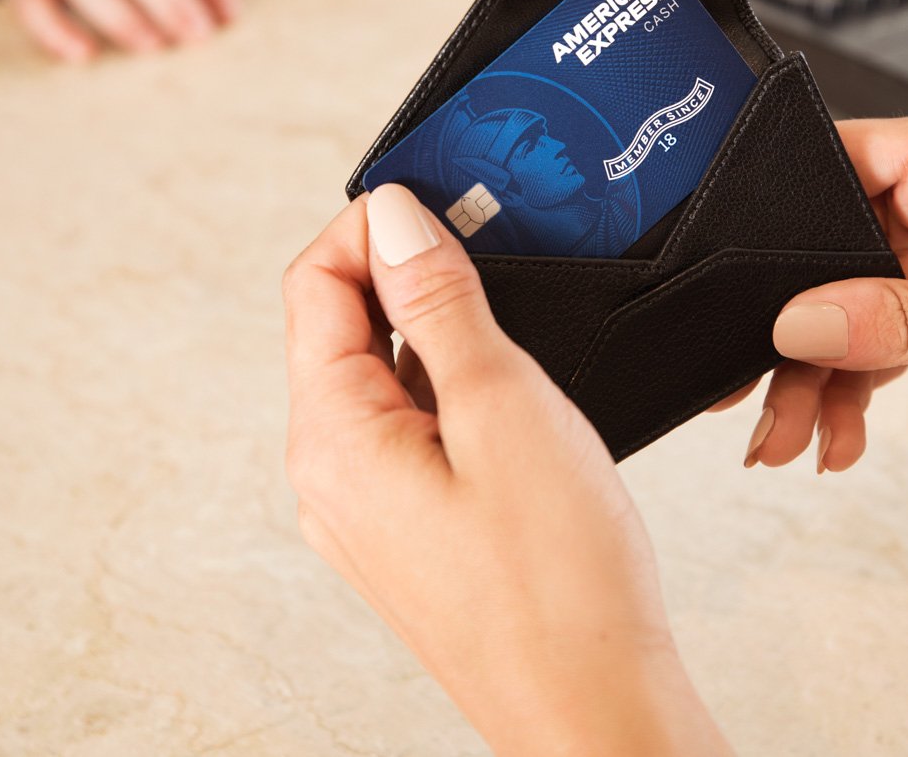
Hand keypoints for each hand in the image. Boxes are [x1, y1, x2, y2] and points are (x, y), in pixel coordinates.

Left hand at [283, 185, 729, 755]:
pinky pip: (411, 428)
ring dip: (439, 329)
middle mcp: (331, 475)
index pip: (313, 283)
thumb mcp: (502, 410)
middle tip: (496, 248)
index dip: (373, 225)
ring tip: (517, 323)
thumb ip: (439, 303)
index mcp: (332, 438)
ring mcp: (368, 509)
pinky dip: (455, 387)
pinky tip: (516, 393)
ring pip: (383, 377)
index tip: (448, 201)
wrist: (594, 710)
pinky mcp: (411, 529)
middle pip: (341, 326)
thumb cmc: (559, 584)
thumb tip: (392, 216)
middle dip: (410, 270)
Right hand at [729, 108, 907, 487]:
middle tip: (751, 396)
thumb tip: (802, 320)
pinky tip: (839, 440)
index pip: (827, 165)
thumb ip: (901, 317)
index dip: (771, 221)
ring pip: (836, 315)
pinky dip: (849, 396)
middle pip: (817, 257)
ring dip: (812, 381)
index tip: (737, 289)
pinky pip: (869, 351)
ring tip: (791, 441)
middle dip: (787, 333)